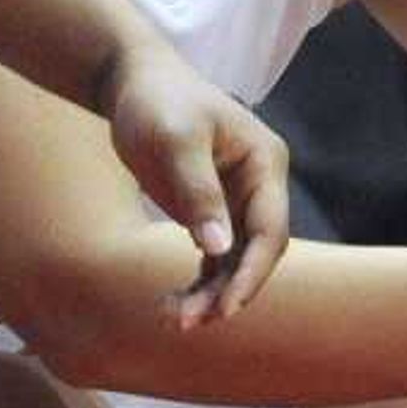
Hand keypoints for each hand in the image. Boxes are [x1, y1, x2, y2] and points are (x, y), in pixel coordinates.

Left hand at [95, 38, 290, 324]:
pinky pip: (213, 256)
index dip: (252, 271)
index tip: (226, 307)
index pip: (271, 229)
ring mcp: (235, 199)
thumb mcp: (176, 143)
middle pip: (258, 251)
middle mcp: (258, 185)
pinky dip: (198, 282)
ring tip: (175, 320)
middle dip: (230, 289)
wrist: (134, 85)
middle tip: (191, 322)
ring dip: (212, 292)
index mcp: (265, 164)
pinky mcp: (209, 210)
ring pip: (235, 259)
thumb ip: (198, 194)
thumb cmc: (159, 104)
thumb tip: (218, 248)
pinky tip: (172, 303)